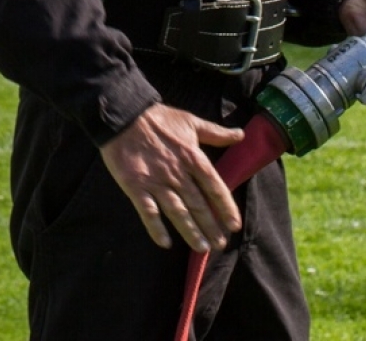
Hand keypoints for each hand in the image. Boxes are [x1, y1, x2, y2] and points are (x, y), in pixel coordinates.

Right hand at [99, 104, 244, 252]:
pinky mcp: (136, 187)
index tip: (234, 224)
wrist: (124, 116)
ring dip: (191, 231)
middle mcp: (177, 173)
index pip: (214, 186)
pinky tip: (165, 243)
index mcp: (193, 157)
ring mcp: (156, 182)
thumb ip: (216, 133)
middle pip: (198, 204)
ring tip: (202, 248)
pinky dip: (156, 228)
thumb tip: (241, 134)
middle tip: (221, 244)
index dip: (225, 207)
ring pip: (177, 212)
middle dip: (211, 226)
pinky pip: (148, 211)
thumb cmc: (159, 119)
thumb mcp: (191, 122)